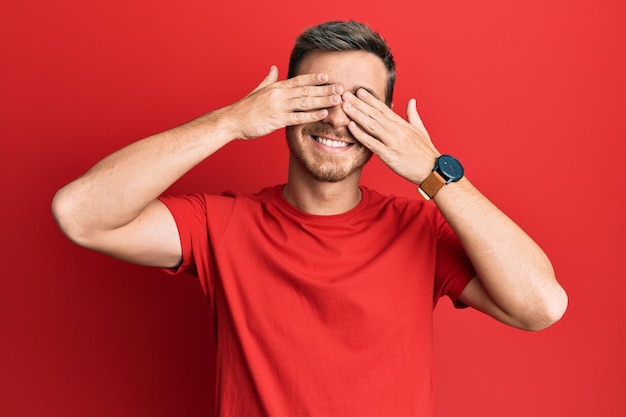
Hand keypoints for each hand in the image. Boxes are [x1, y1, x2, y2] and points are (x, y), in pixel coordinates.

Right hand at [226, 66, 343, 139]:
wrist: (232, 120)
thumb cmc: (245, 108)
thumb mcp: (258, 90)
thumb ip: (269, 79)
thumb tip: (274, 67)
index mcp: (276, 87)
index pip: (299, 80)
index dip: (314, 78)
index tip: (328, 76)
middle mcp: (279, 94)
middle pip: (306, 90)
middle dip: (325, 89)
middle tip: (341, 88)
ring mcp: (278, 107)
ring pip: (305, 102)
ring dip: (322, 100)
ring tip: (337, 99)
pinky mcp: (277, 120)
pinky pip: (298, 117)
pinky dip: (311, 115)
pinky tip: (323, 114)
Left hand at [342, 88, 440, 184]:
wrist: (433, 170)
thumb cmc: (426, 152)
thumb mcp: (421, 130)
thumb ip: (413, 114)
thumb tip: (411, 100)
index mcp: (402, 124)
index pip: (383, 108)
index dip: (370, 99)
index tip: (359, 91)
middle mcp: (397, 130)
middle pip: (374, 114)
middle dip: (358, 103)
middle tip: (345, 94)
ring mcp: (393, 142)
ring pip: (371, 125)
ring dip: (356, 115)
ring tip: (344, 106)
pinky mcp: (389, 155)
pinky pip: (372, 143)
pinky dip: (361, 134)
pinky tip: (351, 127)